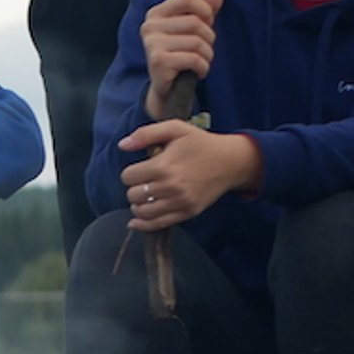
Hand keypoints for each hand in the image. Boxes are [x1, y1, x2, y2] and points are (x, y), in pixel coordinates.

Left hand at [115, 121, 261, 230]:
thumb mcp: (175, 128)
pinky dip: (142, 224)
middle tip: (144, 182)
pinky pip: (157, 225)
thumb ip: (146, 134)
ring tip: (145, 197)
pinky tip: (136, 221)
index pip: (128, 177)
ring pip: (142, 212)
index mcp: (164, 166)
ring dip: (138, 205)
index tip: (140, 169)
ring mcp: (179, 202)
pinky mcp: (187, 212)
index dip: (130, 172)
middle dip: (134, 188)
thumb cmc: (201, 143)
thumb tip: (122, 145)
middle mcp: (170, 186)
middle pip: (133, 195)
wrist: (231, 161)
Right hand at [140, 0, 225, 120]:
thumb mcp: (194, 28)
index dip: (204, 10)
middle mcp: (150, 26)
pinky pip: (193, 58)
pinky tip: (197, 72)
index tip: (206, 23)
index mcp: (156, 13)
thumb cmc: (181, 54)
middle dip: (208, 38)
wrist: (167, 89)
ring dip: (207, 55)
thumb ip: (206, 5)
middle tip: (203, 50)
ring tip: (200, 62)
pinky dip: (202, 67)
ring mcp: (152, 44)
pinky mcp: (158, 62)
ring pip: (197, 41)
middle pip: (195, 22)